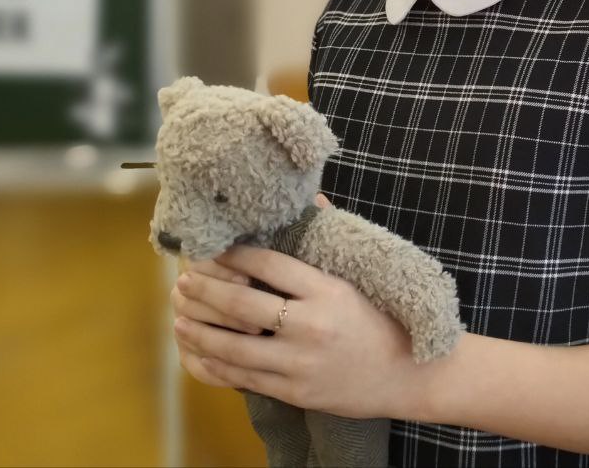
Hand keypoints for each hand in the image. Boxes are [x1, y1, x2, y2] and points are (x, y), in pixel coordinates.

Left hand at [169, 199, 444, 420]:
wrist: (409, 374)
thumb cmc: (383, 319)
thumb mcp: (360, 278)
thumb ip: (330, 243)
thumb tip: (312, 198)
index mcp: (329, 291)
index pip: (270, 265)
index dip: (235, 255)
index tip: (213, 247)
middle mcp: (310, 326)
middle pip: (242, 305)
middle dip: (206, 290)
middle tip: (183, 278)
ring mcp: (299, 363)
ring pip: (233, 346)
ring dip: (200, 328)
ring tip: (179, 315)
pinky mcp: (294, 391)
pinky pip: (243, 378)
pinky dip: (214, 363)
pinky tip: (198, 350)